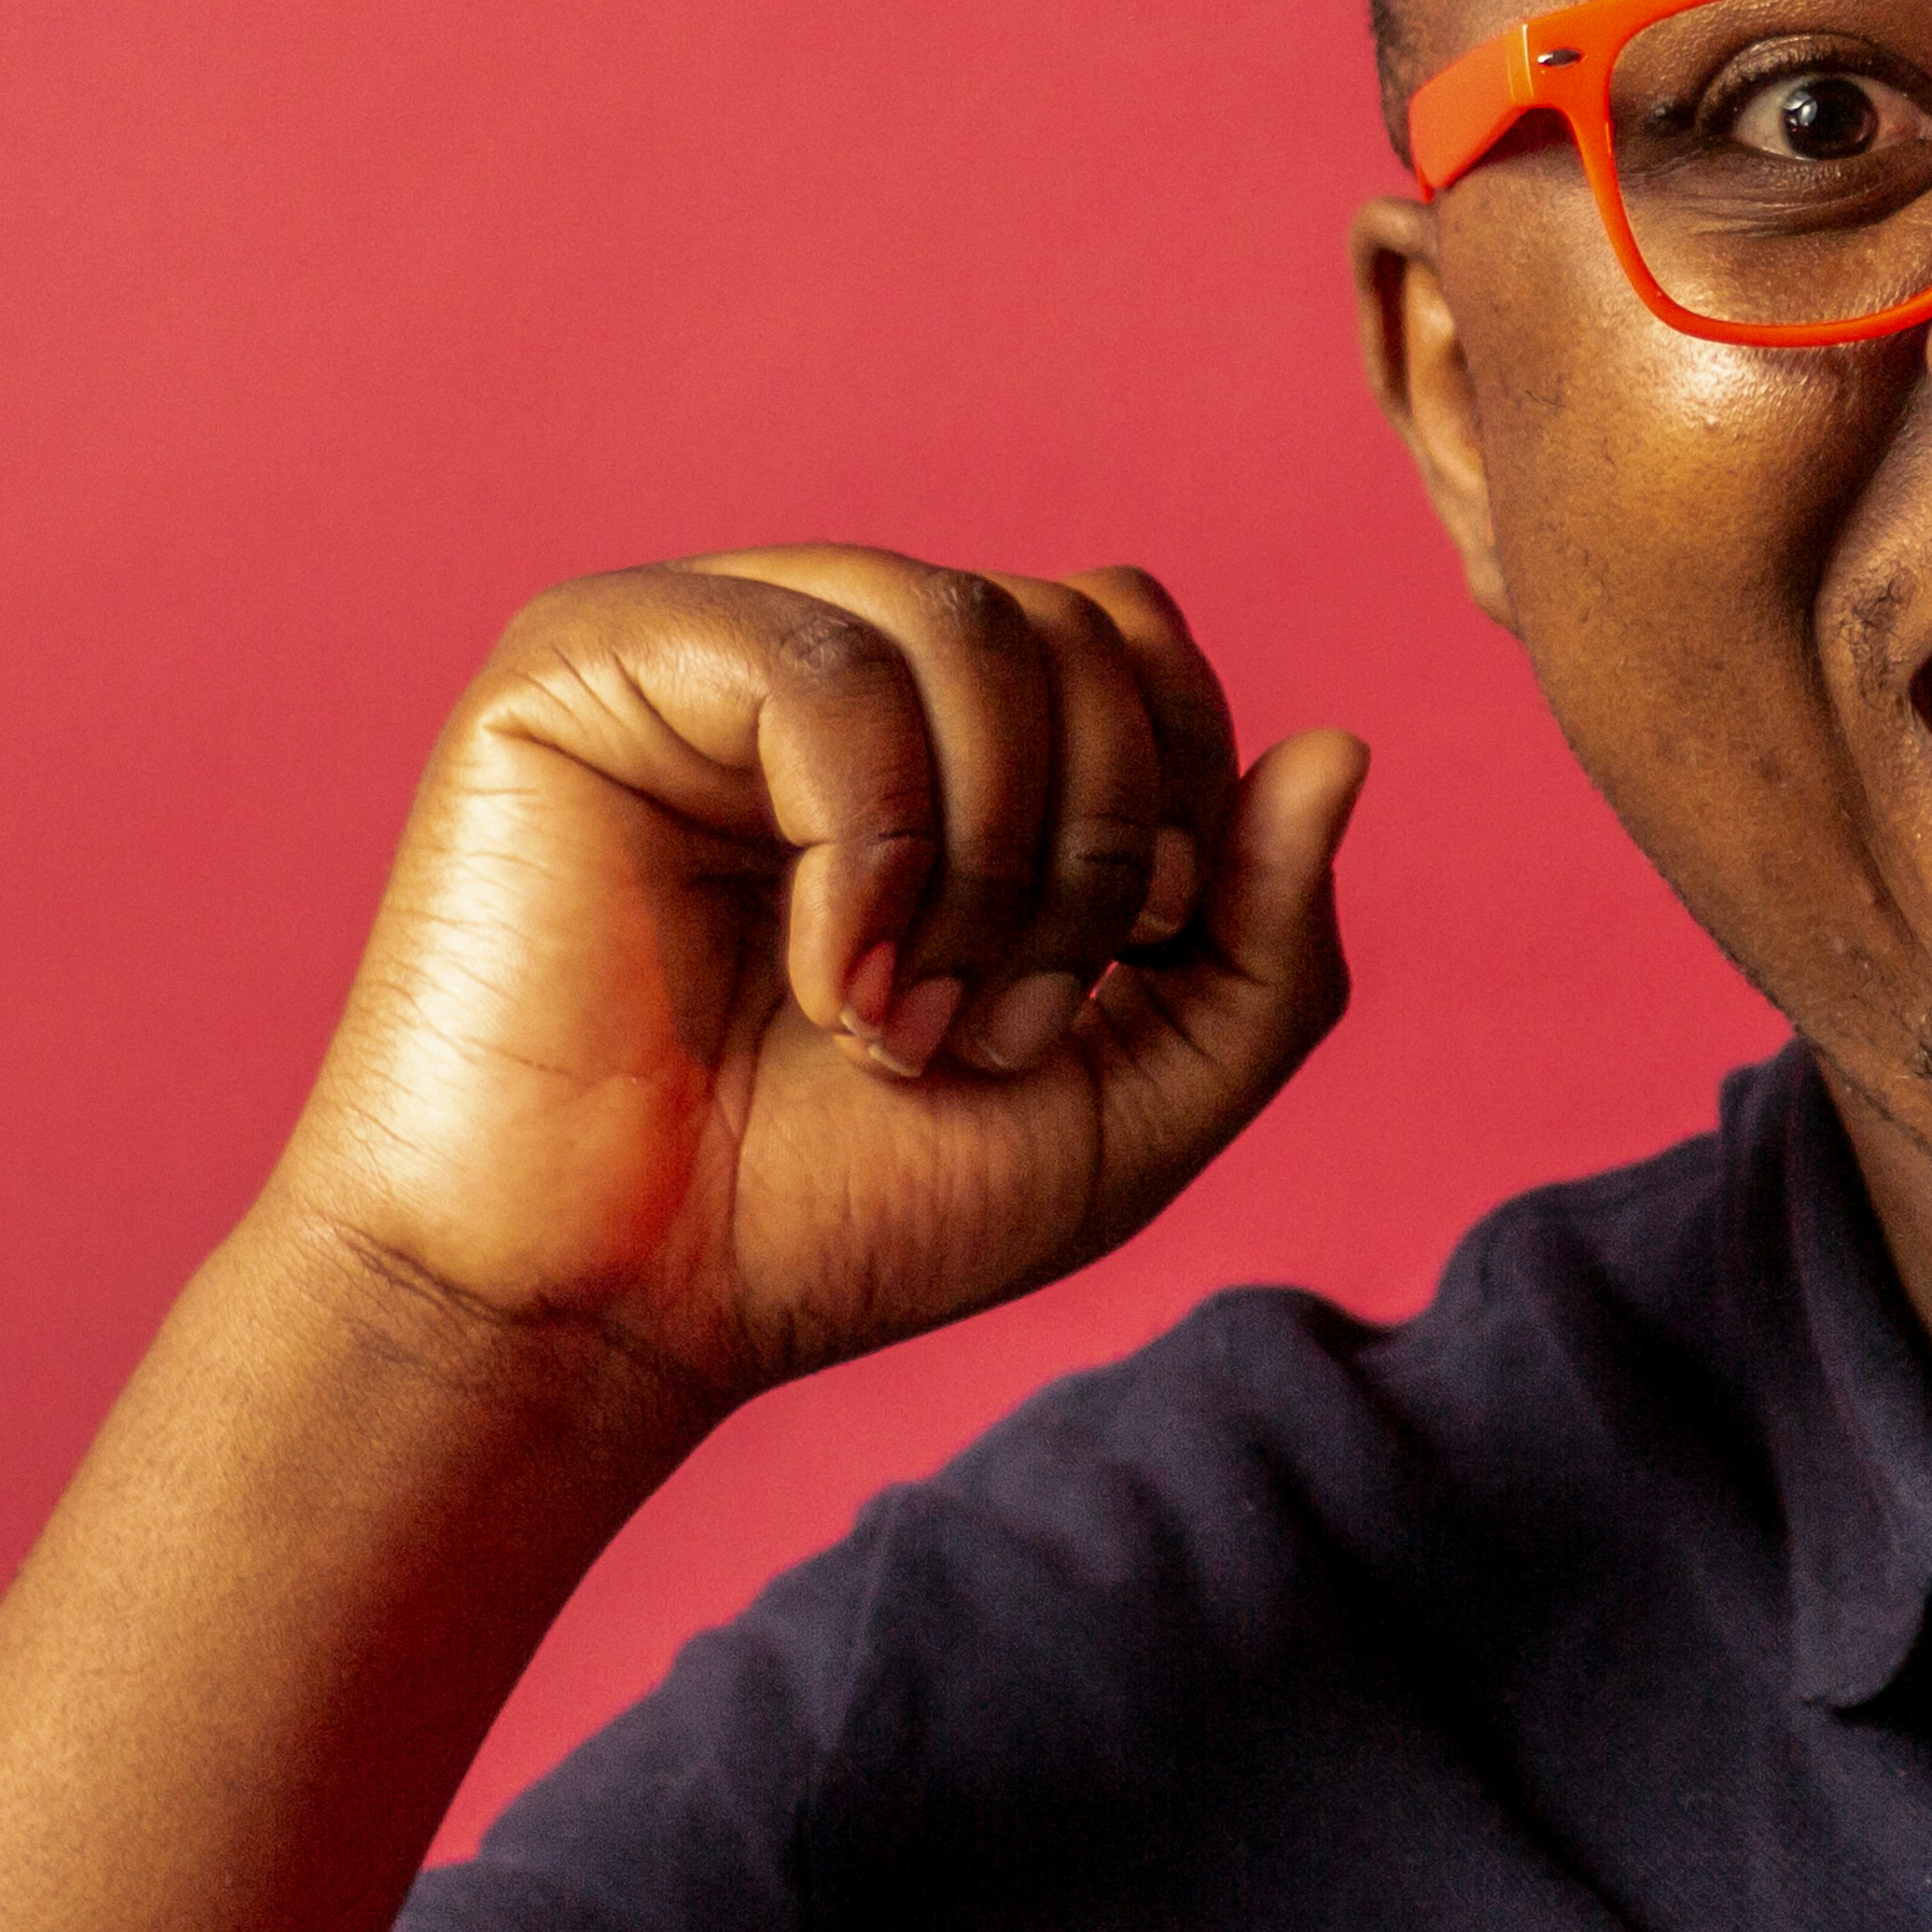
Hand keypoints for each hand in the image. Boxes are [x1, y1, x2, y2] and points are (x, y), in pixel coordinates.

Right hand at [269, 552, 1369, 1427]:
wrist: (609, 1309)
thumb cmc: (844, 1212)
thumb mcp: (1138, 1097)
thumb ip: (1269, 940)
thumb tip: (1341, 746)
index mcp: (945, 736)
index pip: (1133, 635)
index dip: (1179, 791)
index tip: (1124, 970)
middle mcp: (835, 662)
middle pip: (1079, 624)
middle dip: (1092, 850)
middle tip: (993, 1031)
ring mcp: (708, 644)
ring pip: (973, 623)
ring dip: (987, 862)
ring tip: (902, 1026)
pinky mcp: (589, 659)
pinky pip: (824, 662)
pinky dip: (872, 843)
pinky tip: (825, 980)